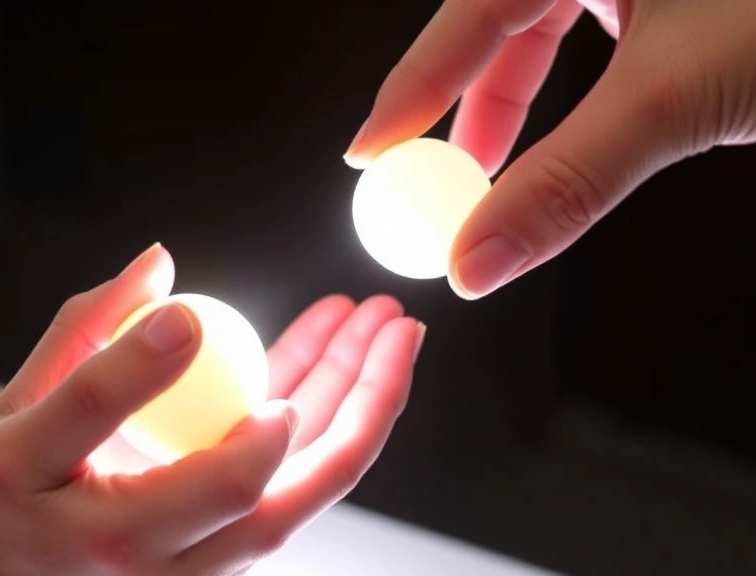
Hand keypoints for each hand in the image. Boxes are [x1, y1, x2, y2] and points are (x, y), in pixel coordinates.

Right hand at [0, 244, 424, 575]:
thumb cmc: (1, 497)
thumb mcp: (17, 410)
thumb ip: (89, 334)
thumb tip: (159, 263)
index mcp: (95, 521)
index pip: (169, 460)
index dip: (176, 381)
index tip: (196, 318)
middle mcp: (157, 558)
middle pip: (283, 491)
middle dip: (360, 399)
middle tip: (392, 319)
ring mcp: (198, 568)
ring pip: (302, 493)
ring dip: (359, 404)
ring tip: (383, 324)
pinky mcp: (220, 555)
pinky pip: (288, 486)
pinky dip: (323, 417)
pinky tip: (334, 354)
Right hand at [344, 0, 755, 298]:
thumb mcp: (680, 94)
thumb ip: (569, 180)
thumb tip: (476, 259)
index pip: (468, 13)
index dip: (410, 90)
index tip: (367, 156)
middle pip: (494, 21)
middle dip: (460, 107)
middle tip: (427, 181)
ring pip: (541, 29)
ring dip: (512, 107)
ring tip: (486, 175)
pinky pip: (587, 32)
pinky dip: (567, 92)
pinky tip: (560, 133)